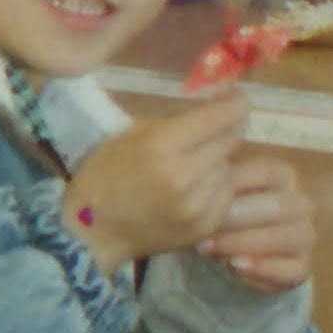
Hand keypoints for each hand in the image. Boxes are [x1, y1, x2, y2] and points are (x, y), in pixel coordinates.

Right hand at [69, 92, 250, 269]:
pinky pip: (226, 196)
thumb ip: (173, 120)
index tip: (237, 99)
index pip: (218, 117)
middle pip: (229, 140)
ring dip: (219, 161)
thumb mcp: (128, 134)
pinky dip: (216, 187)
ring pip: (230, 168)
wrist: (95, 233)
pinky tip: (196, 188)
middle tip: (218, 126)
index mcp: (161, 145)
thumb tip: (213, 106)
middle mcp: (185, 174)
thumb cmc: (103, 175)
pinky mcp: (205, 226)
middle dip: (227, 128)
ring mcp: (198, 204)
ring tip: (197, 163)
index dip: (234, 104)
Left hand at [195, 150, 314, 291]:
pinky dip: (263, 268)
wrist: (237, 253)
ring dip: (244, 243)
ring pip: (285, 237)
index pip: (267, 172)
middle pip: (278, 206)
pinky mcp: (303, 266)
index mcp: (282, 177)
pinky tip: (235, 265)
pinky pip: (293, 268)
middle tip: (203, 228)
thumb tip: (196, 182)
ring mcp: (304, 236)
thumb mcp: (217, 196)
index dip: (234, 183)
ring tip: (211, 249)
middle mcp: (300, 204)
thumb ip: (214, 186)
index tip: (201, 194)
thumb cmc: (225, 213)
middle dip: (237, 218)